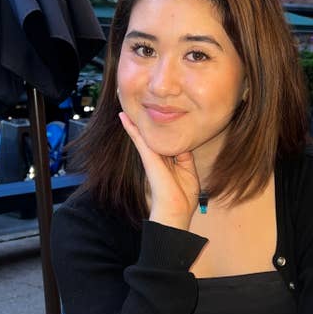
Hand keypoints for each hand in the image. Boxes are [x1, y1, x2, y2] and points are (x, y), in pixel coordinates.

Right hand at [118, 111, 199, 229]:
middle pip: (152, 135)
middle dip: (145, 121)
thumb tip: (181, 142)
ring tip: (126, 106)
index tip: (161, 112)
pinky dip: (132, 128)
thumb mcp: (188, 170)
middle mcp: (158, 157)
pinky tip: (124, 117)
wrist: (177, 209)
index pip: (165, 139)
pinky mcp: (148, 158)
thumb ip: (184, 155)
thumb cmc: (184, 195)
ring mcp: (152, 157)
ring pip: (143, 135)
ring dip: (135, 121)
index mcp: (169, 160)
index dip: (164, 127)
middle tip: (139, 104)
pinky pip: (138, 139)